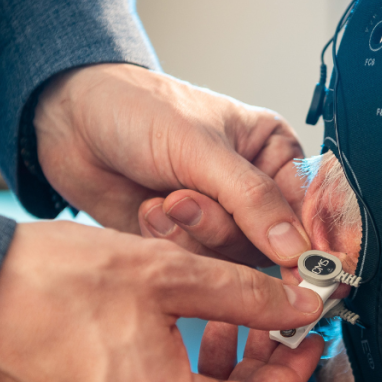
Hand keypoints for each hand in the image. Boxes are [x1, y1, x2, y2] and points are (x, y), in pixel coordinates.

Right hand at [0, 221, 324, 381]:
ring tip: (225, 323)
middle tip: (272, 329)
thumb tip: (302, 306)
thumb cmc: (56, 280)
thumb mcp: (169, 274)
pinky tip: (177, 339)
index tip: (308, 335)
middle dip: (263, 379)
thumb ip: (248, 295)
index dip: (296, 371)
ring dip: (221, 381)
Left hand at [34, 64, 309, 266]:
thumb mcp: (201, 149)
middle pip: (270, 247)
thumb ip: (251, 201)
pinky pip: (194, 266)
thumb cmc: (137, 109)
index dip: (309, 244)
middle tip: (187, 201)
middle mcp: (252, 191)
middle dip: (224, 230)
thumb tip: (295, 248)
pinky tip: (149, 209)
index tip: (304, 273)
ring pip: (230, 262)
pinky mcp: (185, 241)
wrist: (70, 120)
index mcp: (272, 155)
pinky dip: (168, 242)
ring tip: (164, 199)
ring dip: (191, 235)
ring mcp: (218, 219)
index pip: (310, 210)